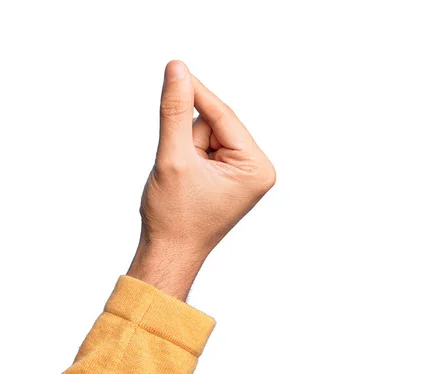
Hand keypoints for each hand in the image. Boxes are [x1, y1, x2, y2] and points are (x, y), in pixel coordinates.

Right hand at [127, 61, 275, 299]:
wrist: (168, 254)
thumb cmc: (175, 217)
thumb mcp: (174, 158)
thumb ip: (174, 111)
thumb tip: (177, 70)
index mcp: (256, 167)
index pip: (223, 116)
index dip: (196, 94)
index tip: (176, 68)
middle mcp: (256, 169)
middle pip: (215, 125)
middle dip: (188, 140)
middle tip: (177, 167)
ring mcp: (243, 174)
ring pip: (206, 136)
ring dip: (185, 149)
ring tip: (180, 180)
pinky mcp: (228, 177)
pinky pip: (204, 149)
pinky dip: (187, 157)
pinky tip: (183, 180)